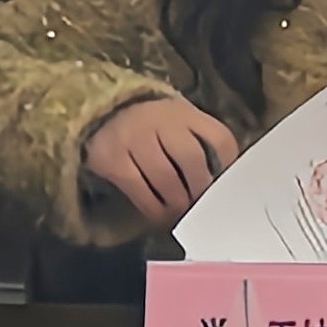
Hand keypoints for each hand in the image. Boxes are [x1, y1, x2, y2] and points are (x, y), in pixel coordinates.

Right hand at [82, 95, 242, 223]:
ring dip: (178, 203)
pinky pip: (140, 192)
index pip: (218, 138)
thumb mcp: (176, 122)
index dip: (228, 166)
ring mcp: (132, 138)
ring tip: (180, 213)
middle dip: (200, 190)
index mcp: (183, 111)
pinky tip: (159, 215)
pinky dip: (153, 208)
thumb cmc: (148, 125)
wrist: (99, 113)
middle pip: (192, 159)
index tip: (227, 187)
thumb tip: (220, 181)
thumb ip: (199, 142)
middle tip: (201, 207)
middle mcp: (158, 120)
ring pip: (166, 179)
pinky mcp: (111, 159)